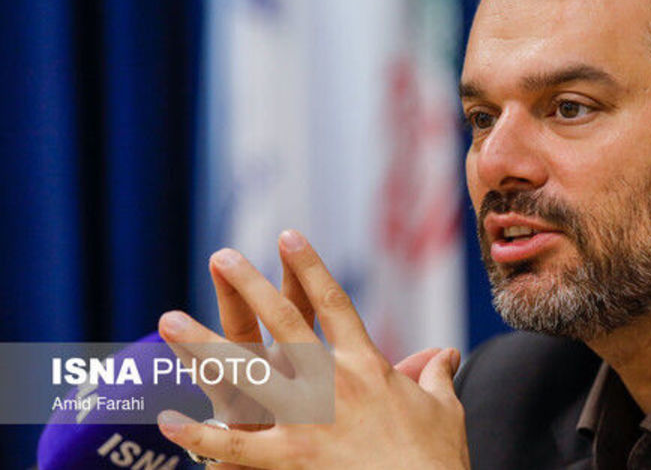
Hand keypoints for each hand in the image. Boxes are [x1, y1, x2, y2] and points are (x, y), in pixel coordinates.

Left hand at [156, 230, 468, 468]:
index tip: (289, 236)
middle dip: (250, 285)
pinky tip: (168, 421)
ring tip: (170, 320)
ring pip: (244, 373)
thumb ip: (436, 374)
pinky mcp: (289, 459)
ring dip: (203, 345)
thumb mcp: (443, 409)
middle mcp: (332, 383)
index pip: (334, 303)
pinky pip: (234, 447)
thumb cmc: (437, 459)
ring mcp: (306, 420)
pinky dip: (200, 437)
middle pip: (283, 322)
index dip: (310, 268)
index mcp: (367, 366)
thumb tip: (448, 353)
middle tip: (224, 255)